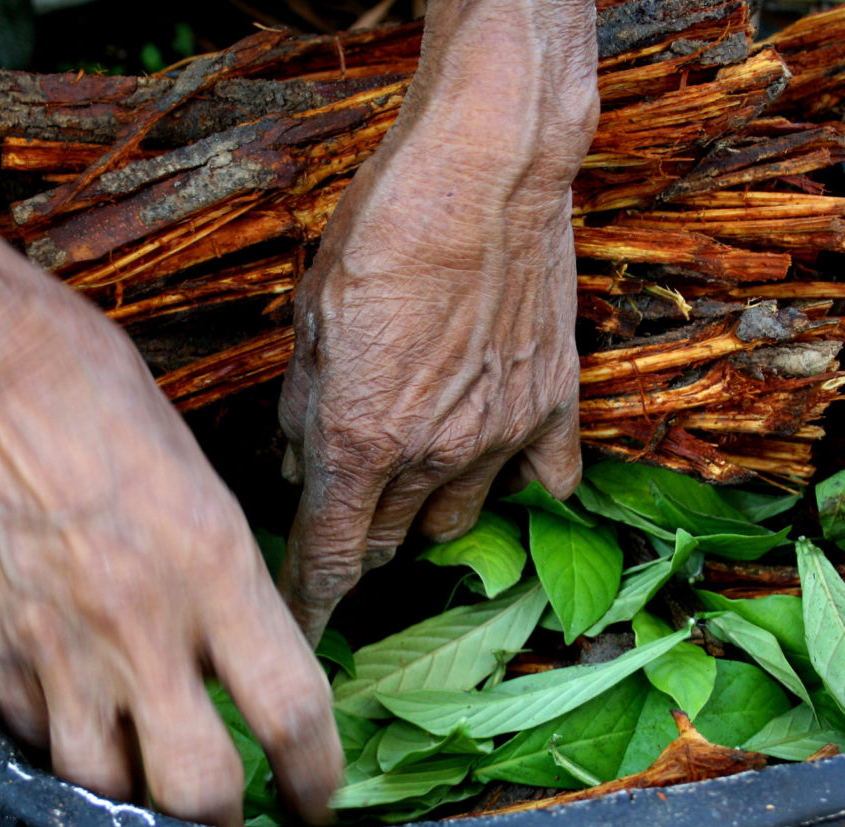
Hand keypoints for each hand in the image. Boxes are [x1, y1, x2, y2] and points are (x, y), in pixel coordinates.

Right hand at [0, 147, 340, 826]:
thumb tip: (240, 645)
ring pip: (106, 786)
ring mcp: (61, 646)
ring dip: (140, 804)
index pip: (289, 708)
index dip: (318, 774)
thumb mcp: (203, 482)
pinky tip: (85, 735)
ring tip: (160, 796)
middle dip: (230, 824)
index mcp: (215, 568)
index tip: (322, 797)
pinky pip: (38, 739)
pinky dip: (68, 753)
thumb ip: (226, 579)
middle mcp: (143, 626)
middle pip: (199, 786)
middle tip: (245, 823)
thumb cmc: (106, 400)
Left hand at [278, 0, 598, 641]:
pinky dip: (514, 482)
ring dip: (423, 511)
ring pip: (457, 521)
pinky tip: (494, 457)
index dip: (309, 605)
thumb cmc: (383, 233)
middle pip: (390, 542)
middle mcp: (432, 456)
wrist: (483, 171)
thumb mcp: (311, 322)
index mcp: (361, 440)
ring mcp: (501, 436)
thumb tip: (296, 468)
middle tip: (345, 512)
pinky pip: (542, 480)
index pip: (329, 558)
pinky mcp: (552, 406)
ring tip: (410, 468)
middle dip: (359, 541)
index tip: (298, 633)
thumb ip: (305, 412)